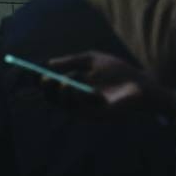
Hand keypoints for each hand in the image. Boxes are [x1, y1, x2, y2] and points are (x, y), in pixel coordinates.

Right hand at [47, 51, 175, 114]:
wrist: (144, 84)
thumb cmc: (120, 71)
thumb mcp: (92, 59)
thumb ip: (71, 60)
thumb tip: (49, 63)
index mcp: (74, 87)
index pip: (51, 87)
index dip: (40, 81)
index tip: (32, 71)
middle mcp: (76, 101)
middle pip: (52, 98)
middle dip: (46, 88)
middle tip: (44, 77)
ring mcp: (85, 109)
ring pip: (63, 104)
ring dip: (59, 93)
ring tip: (61, 81)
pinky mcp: (95, 116)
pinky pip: (77, 108)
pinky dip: (73, 97)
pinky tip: (73, 85)